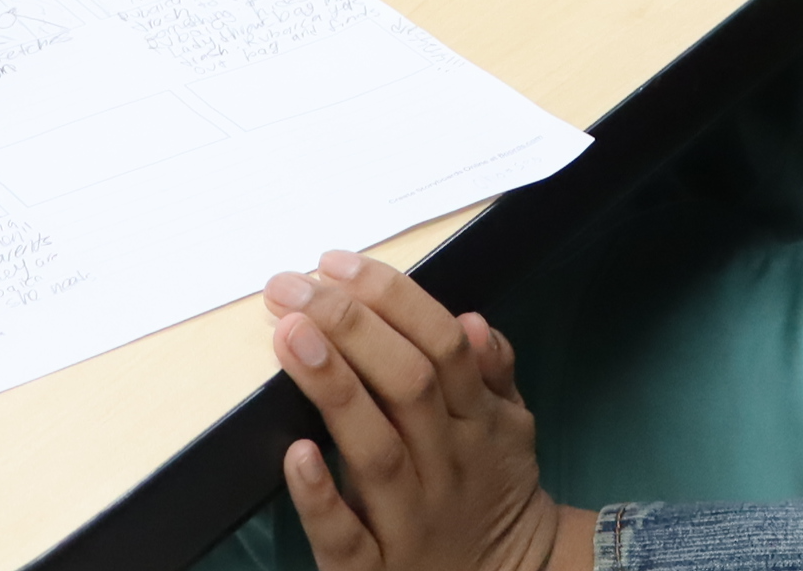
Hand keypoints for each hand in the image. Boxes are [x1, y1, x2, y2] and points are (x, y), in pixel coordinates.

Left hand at [266, 250, 595, 570]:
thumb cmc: (494, 493)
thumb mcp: (513, 429)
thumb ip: (494, 372)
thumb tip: (473, 319)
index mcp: (478, 424)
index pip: (443, 347)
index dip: (392, 299)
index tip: (336, 263)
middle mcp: (446, 465)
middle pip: (407, 385)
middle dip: (350, 326)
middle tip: (293, 286)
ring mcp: (409, 520)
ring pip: (375, 449)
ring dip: (333, 387)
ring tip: (289, 335)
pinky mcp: (372, 569)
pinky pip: (346, 537)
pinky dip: (322, 497)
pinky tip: (294, 454)